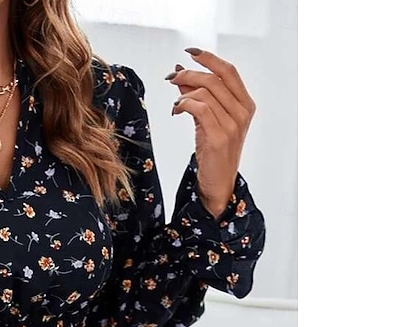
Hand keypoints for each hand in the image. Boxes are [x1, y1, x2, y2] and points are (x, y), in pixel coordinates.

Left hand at [166, 47, 256, 217]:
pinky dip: (184, 104)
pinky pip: (199, 109)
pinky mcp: (220, 136)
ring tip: (175, 102)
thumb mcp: (206, 119)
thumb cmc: (213, 151)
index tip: (190, 52)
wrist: (218, 182)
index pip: (228, 71)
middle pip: (214, 79)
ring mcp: (233, 124)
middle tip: (171, 77)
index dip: (209, 58)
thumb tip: (180, 72)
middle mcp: (243, 112)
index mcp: (245, 104)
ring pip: (205, 92)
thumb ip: (197, 96)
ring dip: (184, 91)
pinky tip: (176, 110)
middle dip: (189, 74)